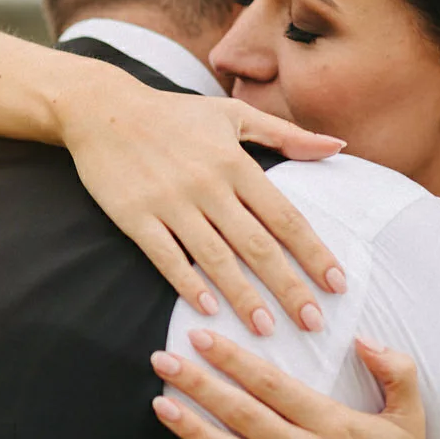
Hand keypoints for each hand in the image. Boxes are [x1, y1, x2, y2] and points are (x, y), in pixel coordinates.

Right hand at [56, 69, 346, 334]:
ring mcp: (170, 202)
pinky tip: (206, 309)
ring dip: (243, 296)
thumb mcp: (232, 112)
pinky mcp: (135, 216)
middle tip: (313, 323)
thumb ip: (286, 134)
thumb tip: (338, 146)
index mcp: (235, 162)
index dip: (313, 253)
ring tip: (265, 329)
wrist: (102, 109)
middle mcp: (207, 184)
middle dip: (289, 286)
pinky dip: (187, 284)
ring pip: (215, 257)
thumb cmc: (172, 113)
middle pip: (257, 244)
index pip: (284, 216)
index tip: (336, 284)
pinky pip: (166, 256)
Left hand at [147, 330, 439, 438]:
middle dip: (200, 384)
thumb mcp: (410, 417)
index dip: (233, 359)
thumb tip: (363, 338)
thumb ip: (395, 370)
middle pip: (243, 413)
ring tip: (160, 405)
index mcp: (333, 424)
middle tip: (163, 361)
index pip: (272, 384)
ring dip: (194, 431)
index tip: (200, 338)